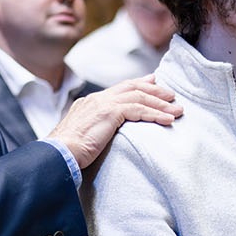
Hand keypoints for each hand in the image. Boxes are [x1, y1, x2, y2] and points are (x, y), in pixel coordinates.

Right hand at [47, 76, 181, 168]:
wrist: (57, 154)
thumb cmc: (67, 152)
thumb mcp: (81, 136)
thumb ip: (95, 129)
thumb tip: (103, 134)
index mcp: (89, 103)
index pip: (118, 89)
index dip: (138, 84)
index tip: (152, 81)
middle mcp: (96, 99)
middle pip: (132, 87)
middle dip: (155, 90)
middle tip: (171, 94)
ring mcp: (103, 104)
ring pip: (139, 97)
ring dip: (160, 104)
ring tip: (177, 110)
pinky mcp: (110, 113)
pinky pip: (139, 110)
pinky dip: (156, 114)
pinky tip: (168, 120)